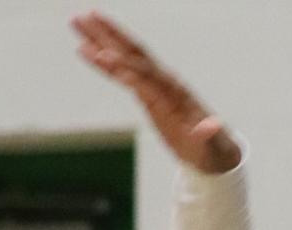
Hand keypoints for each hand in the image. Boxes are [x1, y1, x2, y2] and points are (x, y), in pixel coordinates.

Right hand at [72, 13, 241, 174]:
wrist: (214, 150)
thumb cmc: (212, 149)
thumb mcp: (212, 146)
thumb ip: (209, 135)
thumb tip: (211, 127)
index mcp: (174, 92)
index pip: (146, 74)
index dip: (125, 66)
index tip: (103, 56)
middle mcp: (163, 81)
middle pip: (132, 53)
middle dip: (109, 36)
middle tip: (84, 18)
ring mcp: (154, 85)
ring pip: (124, 56)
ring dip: (101, 40)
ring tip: (78, 23)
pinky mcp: (147, 92)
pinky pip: (122, 73)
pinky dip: (104, 62)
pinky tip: (87, 52)